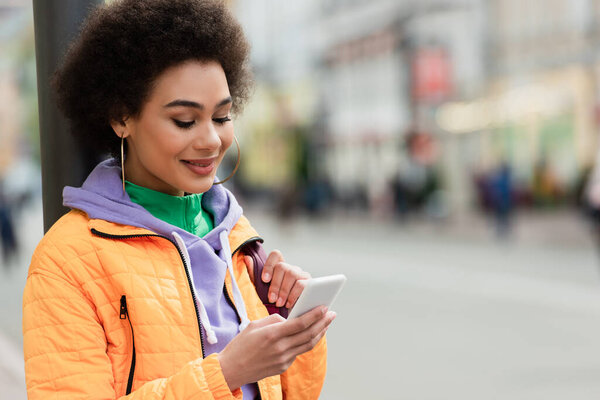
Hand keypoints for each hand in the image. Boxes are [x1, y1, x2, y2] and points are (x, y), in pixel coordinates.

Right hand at [217, 305, 335, 390]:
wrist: (230, 369)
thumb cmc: (240, 344)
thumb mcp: (254, 325)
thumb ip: (274, 320)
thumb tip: (289, 319)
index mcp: (272, 334)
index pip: (300, 323)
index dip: (315, 315)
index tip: (325, 307)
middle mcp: (280, 348)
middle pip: (308, 334)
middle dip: (323, 323)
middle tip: (332, 314)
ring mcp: (283, 359)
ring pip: (307, 345)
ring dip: (319, 333)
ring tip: (326, 324)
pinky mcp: (282, 367)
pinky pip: (298, 352)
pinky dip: (306, 342)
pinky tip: (311, 334)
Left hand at [251, 250, 309, 308]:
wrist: (289, 317)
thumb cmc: (274, 302)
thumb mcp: (261, 289)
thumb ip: (254, 274)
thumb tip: (246, 258)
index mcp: (279, 267)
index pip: (276, 255)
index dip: (269, 265)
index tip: (264, 280)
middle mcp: (291, 268)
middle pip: (282, 266)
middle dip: (275, 284)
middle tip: (271, 299)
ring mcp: (302, 274)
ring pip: (292, 273)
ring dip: (284, 290)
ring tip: (279, 303)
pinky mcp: (310, 283)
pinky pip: (302, 284)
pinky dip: (294, 295)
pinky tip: (288, 304)